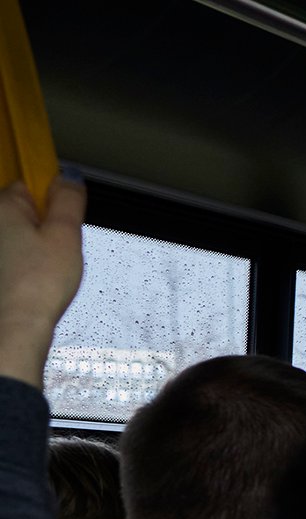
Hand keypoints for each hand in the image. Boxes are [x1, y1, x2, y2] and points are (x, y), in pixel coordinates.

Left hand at [0, 178, 84, 389]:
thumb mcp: (66, 236)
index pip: (27, 185)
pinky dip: (19, 268)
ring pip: (14, 239)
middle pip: (19, 213)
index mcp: (3, 205)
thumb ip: (68, 201)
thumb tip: (68, 175)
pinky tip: (30, 283)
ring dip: (30, 250)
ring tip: (45, 272)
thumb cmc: (38, 284)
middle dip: (39, 227)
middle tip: (57, 252)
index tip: (63, 223)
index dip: (50, 203)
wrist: (14, 325)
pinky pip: (10, 260)